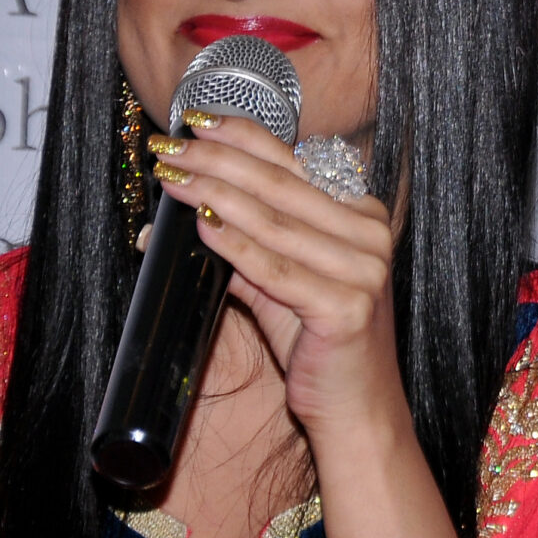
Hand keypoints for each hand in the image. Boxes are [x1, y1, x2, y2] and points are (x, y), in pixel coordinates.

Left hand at [150, 115, 471, 537]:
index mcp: (360, 218)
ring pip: (274, 221)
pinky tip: (203, 226)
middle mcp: (369, 236)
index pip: (291, 163)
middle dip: (216, 162)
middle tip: (168, 149)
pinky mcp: (347, 308)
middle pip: (279, 184)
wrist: (357, 415)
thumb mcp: (280, 287)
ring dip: (215, 194)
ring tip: (172, 180)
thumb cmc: (318, 350)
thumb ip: (246, 246)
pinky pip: (278, 270)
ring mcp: (364, 271)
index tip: (193, 122)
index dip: (239, 137)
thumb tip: (184, 215)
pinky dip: (237, 246)